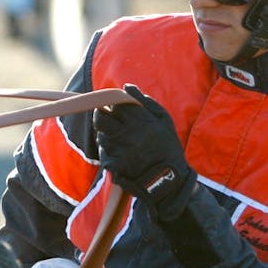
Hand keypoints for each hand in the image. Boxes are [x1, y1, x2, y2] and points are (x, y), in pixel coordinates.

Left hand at [93, 85, 195, 220]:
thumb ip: (146, 101)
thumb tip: (127, 87)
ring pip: (100, 135)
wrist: (167, 180)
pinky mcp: (114, 164)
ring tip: (118, 139)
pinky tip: (121, 154)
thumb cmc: (168, 147)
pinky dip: (109, 151)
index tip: (115, 106)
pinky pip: (104, 152)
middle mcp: (127, 133)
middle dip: (100, 115)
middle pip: (101, 117)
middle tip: (106, 117)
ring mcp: (119, 149)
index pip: (116, 103)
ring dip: (105, 134)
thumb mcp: (164, 121)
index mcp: (140, 119)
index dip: (113, 103)